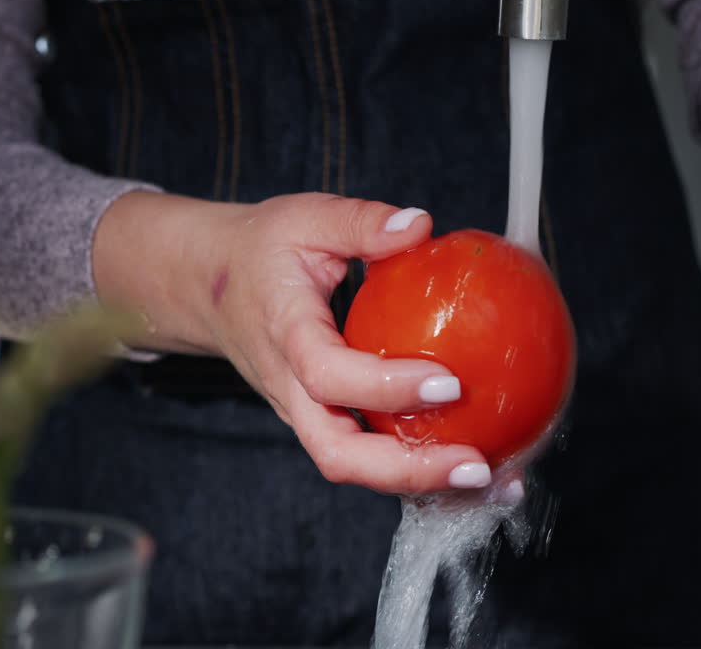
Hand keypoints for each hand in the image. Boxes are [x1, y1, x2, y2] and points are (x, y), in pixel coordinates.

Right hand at [93, 192, 491, 494]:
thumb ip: (359, 222)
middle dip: (408, 471)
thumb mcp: (304, 220)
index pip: (328, 376)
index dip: (386, 389)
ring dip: (423, 481)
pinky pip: (368, 453)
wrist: (206, 288)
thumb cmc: (258, 251)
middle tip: (478, 465)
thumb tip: (419, 226)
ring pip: (355, 466)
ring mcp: (305, 412)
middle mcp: (291, 389)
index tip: (449, 382)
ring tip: (495, 479)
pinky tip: (478, 462)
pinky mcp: (324, 419)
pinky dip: (419, 466)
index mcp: (285, 336)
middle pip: (338, 454)